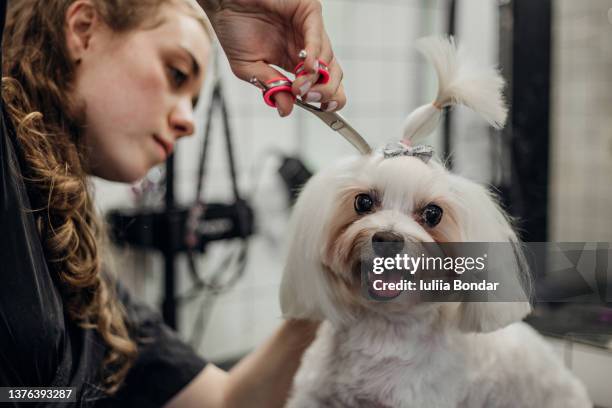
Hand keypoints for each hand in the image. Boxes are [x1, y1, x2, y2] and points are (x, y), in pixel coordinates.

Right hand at [200, 0, 345, 116]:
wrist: (222, 2)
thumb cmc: (234, 30)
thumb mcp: (249, 69)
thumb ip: (270, 87)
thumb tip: (286, 110)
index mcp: (294, 62)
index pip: (322, 84)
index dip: (326, 98)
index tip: (320, 108)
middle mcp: (306, 47)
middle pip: (332, 75)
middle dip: (326, 92)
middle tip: (310, 99)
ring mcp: (309, 30)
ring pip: (328, 58)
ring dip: (316, 78)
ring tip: (299, 86)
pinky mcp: (308, 11)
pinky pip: (317, 35)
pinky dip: (314, 53)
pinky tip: (306, 66)